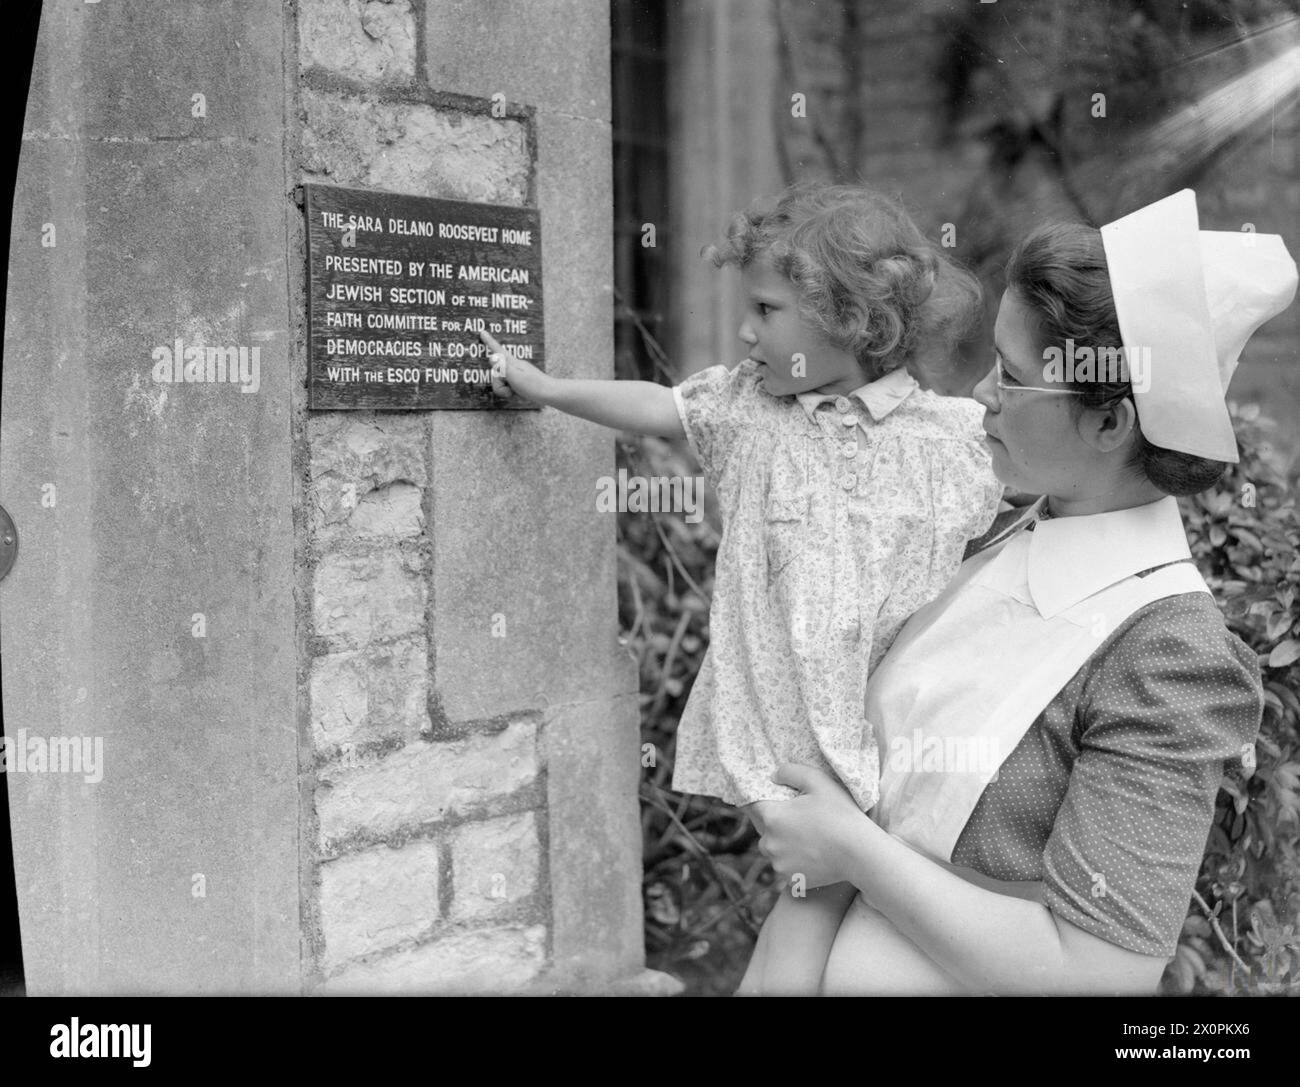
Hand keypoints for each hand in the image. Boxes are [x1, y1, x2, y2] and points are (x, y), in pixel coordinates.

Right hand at [480, 330, 551, 403]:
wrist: (550, 394)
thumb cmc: (533, 385)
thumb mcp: (514, 376)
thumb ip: (502, 367)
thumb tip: (492, 357)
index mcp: (512, 362)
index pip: (498, 350)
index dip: (489, 342)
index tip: (482, 332)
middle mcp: (514, 366)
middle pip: (496, 373)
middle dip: (498, 384)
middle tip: (509, 389)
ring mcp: (518, 374)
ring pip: (501, 382)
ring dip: (504, 390)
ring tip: (515, 392)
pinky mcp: (521, 382)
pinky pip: (508, 387)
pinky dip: (510, 392)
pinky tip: (518, 394)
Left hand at [751, 763, 869, 889]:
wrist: (861, 853)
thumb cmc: (841, 814)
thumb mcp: (818, 781)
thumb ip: (790, 772)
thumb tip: (774, 776)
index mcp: (772, 817)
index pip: (753, 805)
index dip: (763, 800)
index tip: (775, 800)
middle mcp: (769, 843)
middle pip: (765, 829)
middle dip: (777, 823)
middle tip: (801, 819)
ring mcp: (779, 864)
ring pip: (775, 850)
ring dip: (785, 844)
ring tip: (809, 838)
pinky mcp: (791, 880)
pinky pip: (787, 867)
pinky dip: (796, 861)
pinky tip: (814, 854)